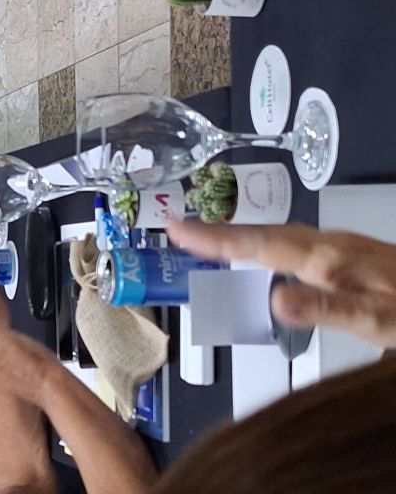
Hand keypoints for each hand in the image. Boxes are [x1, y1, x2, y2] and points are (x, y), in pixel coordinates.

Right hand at [168, 220, 395, 347]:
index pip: (259, 244)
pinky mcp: (356, 258)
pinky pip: (299, 244)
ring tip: (209, 239)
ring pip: (283, 236)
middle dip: (219, 232)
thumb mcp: (379, 321)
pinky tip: (272, 255)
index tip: (175, 229)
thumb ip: (327, 308)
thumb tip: (275, 296)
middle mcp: (333, 247)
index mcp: (329, 259)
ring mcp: (345, 249)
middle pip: (265, 234)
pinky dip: (270, 246)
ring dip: (243, 236)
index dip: (215, 239)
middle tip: (177, 229)